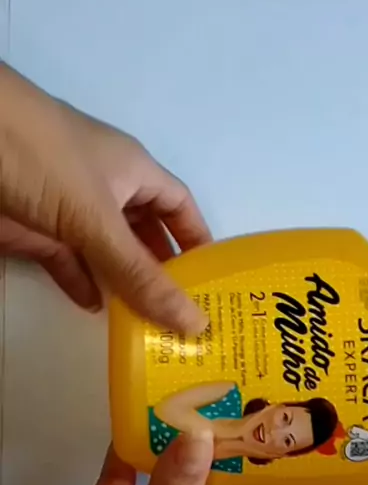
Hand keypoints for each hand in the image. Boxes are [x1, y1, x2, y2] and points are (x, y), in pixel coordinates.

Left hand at [0, 63, 210, 332]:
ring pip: (107, 253)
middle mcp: (107, 190)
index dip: (197, 240)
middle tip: (186, 317)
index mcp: (134, 172)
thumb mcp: (98, 219)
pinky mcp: (37, 229)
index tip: (215, 282)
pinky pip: (68, 261)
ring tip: (148, 325)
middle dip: (164, 272)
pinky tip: (97, 310)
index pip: (179, 207)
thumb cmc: (43, 160)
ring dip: (124, 285)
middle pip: (145, 235)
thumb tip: (194, 321)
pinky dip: (81, 283)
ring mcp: (69, 209)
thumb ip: (140, 274)